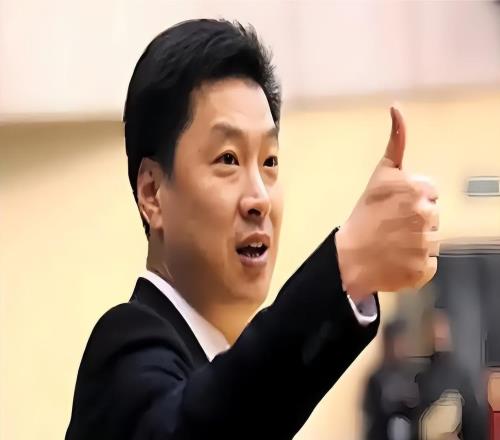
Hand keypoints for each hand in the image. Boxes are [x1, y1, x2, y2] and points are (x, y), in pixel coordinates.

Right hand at [335, 107, 438, 300]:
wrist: (349, 258)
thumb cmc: (363, 216)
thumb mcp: (380, 175)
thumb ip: (396, 142)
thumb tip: (396, 106)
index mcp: (416, 190)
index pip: (430, 193)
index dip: (412, 199)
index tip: (392, 208)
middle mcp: (425, 215)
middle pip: (434, 215)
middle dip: (416, 219)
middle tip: (390, 226)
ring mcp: (425, 244)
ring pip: (433, 239)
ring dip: (417, 241)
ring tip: (393, 243)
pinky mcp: (425, 269)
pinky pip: (430, 262)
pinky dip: (416, 263)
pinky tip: (397, 258)